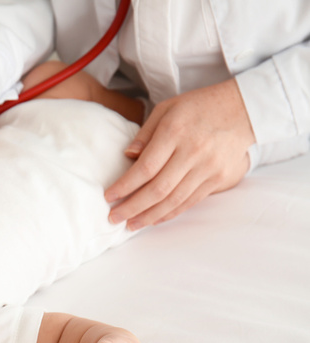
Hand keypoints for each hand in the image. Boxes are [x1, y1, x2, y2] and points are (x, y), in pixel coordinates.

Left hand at [104, 79, 255, 229]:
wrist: (243, 110)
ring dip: (149, 216)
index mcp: (175, 132)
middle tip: (113, 217)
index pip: (145, 168)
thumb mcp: (166, 108)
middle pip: (158, 189)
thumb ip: (145, 133)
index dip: (125, 186)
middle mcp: (192, 152)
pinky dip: (170, 213)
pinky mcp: (218, 179)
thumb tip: (128, 156)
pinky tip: (154, 219)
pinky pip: (190, 201)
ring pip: (174, 200)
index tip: (109, 196)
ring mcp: (208, 168)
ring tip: (131, 225)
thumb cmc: (198, 107)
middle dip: (132, 207)